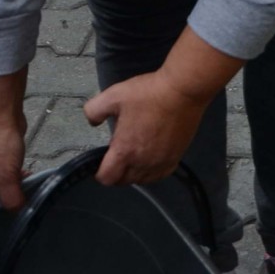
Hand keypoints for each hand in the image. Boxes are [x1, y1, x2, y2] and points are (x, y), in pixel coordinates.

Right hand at [0, 109, 26, 219]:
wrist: (0, 116)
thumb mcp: (6, 179)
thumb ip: (11, 201)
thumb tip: (16, 211)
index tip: (3, 215)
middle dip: (1, 201)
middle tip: (17, 198)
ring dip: (9, 188)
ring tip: (22, 184)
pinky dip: (10, 176)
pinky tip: (23, 173)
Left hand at [85, 68, 207, 187]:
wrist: (181, 91)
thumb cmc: (147, 94)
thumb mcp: (113, 95)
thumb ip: (94, 111)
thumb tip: (92, 123)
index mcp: (125, 150)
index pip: (107, 178)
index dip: (100, 173)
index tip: (100, 163)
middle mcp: (142, 162)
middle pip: (124, 182)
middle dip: (116, 174)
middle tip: (116, 157)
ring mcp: (161, 162)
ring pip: (142, 181)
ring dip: (133, 174)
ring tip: (132, 159)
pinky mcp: (175, 158)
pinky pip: (160, 175)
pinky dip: (151, 173)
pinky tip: (150, 162)